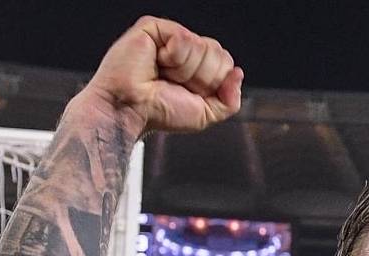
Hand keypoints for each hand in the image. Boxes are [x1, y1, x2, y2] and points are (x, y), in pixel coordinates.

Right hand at [86, 16, 243, 134]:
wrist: (130, 110)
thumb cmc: (159, 113)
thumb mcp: (205, 114)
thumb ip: (230, 100)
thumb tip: (238, 73)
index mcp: (196, 66)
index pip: (225, 63)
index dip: (213, 83)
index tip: (189, 94)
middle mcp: (184, 49)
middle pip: (218, 53)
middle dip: (202, 78)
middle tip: (174, 85)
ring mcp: (169, 36)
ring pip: (203, 46)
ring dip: (184, 70)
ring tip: (162, 75)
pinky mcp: (153, 27)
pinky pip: (184, 38)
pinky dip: (173, 58)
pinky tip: (156, 63)